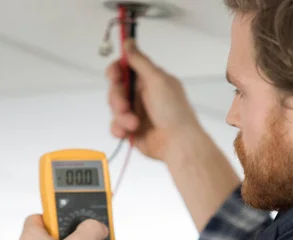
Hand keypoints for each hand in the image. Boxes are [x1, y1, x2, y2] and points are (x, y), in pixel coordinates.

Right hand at [107, 39, 202, 160]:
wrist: (177, 143)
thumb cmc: (174, 113)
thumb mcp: (157, 80)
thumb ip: (140, 61)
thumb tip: (129, 42)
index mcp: (150, 80)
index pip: (126, 68)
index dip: (117, 70)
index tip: (114, 76)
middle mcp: (142, 95)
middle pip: (116, 88)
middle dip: (117, 97)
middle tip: (125, 105)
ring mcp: (136, 112)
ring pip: (114, 108)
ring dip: (121, 115)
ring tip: (133, 123)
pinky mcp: (131, 129)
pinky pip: (115, 125)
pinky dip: (119, 128)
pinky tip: (128, 131)